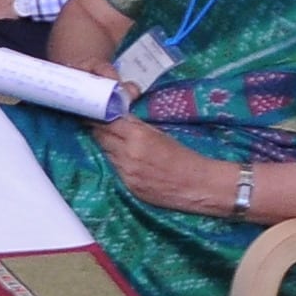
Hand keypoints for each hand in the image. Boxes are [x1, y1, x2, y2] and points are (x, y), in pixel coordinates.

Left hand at [93, 114, 231, 211]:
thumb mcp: (161, 132)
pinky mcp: (128, 186)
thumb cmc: (186, 156)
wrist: (200, 185)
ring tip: (112, 138)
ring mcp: (126, 172)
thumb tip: (119, 116)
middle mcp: (128, 154)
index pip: (105, 121)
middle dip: (99, 127)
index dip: (98, 114)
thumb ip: (137, 125)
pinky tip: (121, 156)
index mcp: (138, 135)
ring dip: (106, 144)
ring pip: (105, 152)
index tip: (95, 109)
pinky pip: (114, 168)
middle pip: (100, 136)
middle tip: (99, 120)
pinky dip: (115, 160)